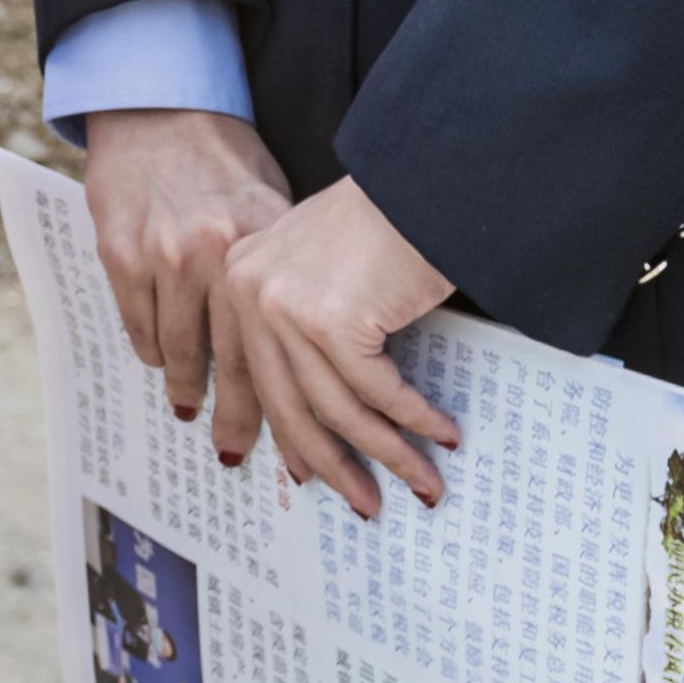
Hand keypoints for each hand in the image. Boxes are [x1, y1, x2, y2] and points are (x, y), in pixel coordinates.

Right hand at [82, 109, 295, 430]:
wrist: (156, 106)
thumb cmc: (223, 156)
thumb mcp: (271, 202)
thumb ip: (281, 267)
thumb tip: (306, 338)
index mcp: (263, 240)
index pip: (278, 342)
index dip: (289, 400)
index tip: (297, 439)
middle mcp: (214, 252)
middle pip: (229, 361)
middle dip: (237, 417)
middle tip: (236, 453)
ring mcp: (162, 254)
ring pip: (179, 351)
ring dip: (188, 389)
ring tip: (196, 412)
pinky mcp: (118, 252)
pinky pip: (138, 325)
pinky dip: (152, 353)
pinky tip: (164, 366)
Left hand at [209, 177, 463, 514]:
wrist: (422, 178)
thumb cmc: (383, 221)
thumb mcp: (322, 270)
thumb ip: (306, 323)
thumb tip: (320, 412)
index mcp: (238, 279)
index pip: (253, 376)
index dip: (280, 434)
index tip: (300, 477)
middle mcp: (248, 292)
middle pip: (288, 405)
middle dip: (332, 464)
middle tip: (363, 504)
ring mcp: (285, 306)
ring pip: (337, 410)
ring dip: (388, 454)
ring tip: (422, 483)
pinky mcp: (331, 320)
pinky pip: (378, 394)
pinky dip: (415, 420)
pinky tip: (445, 435)